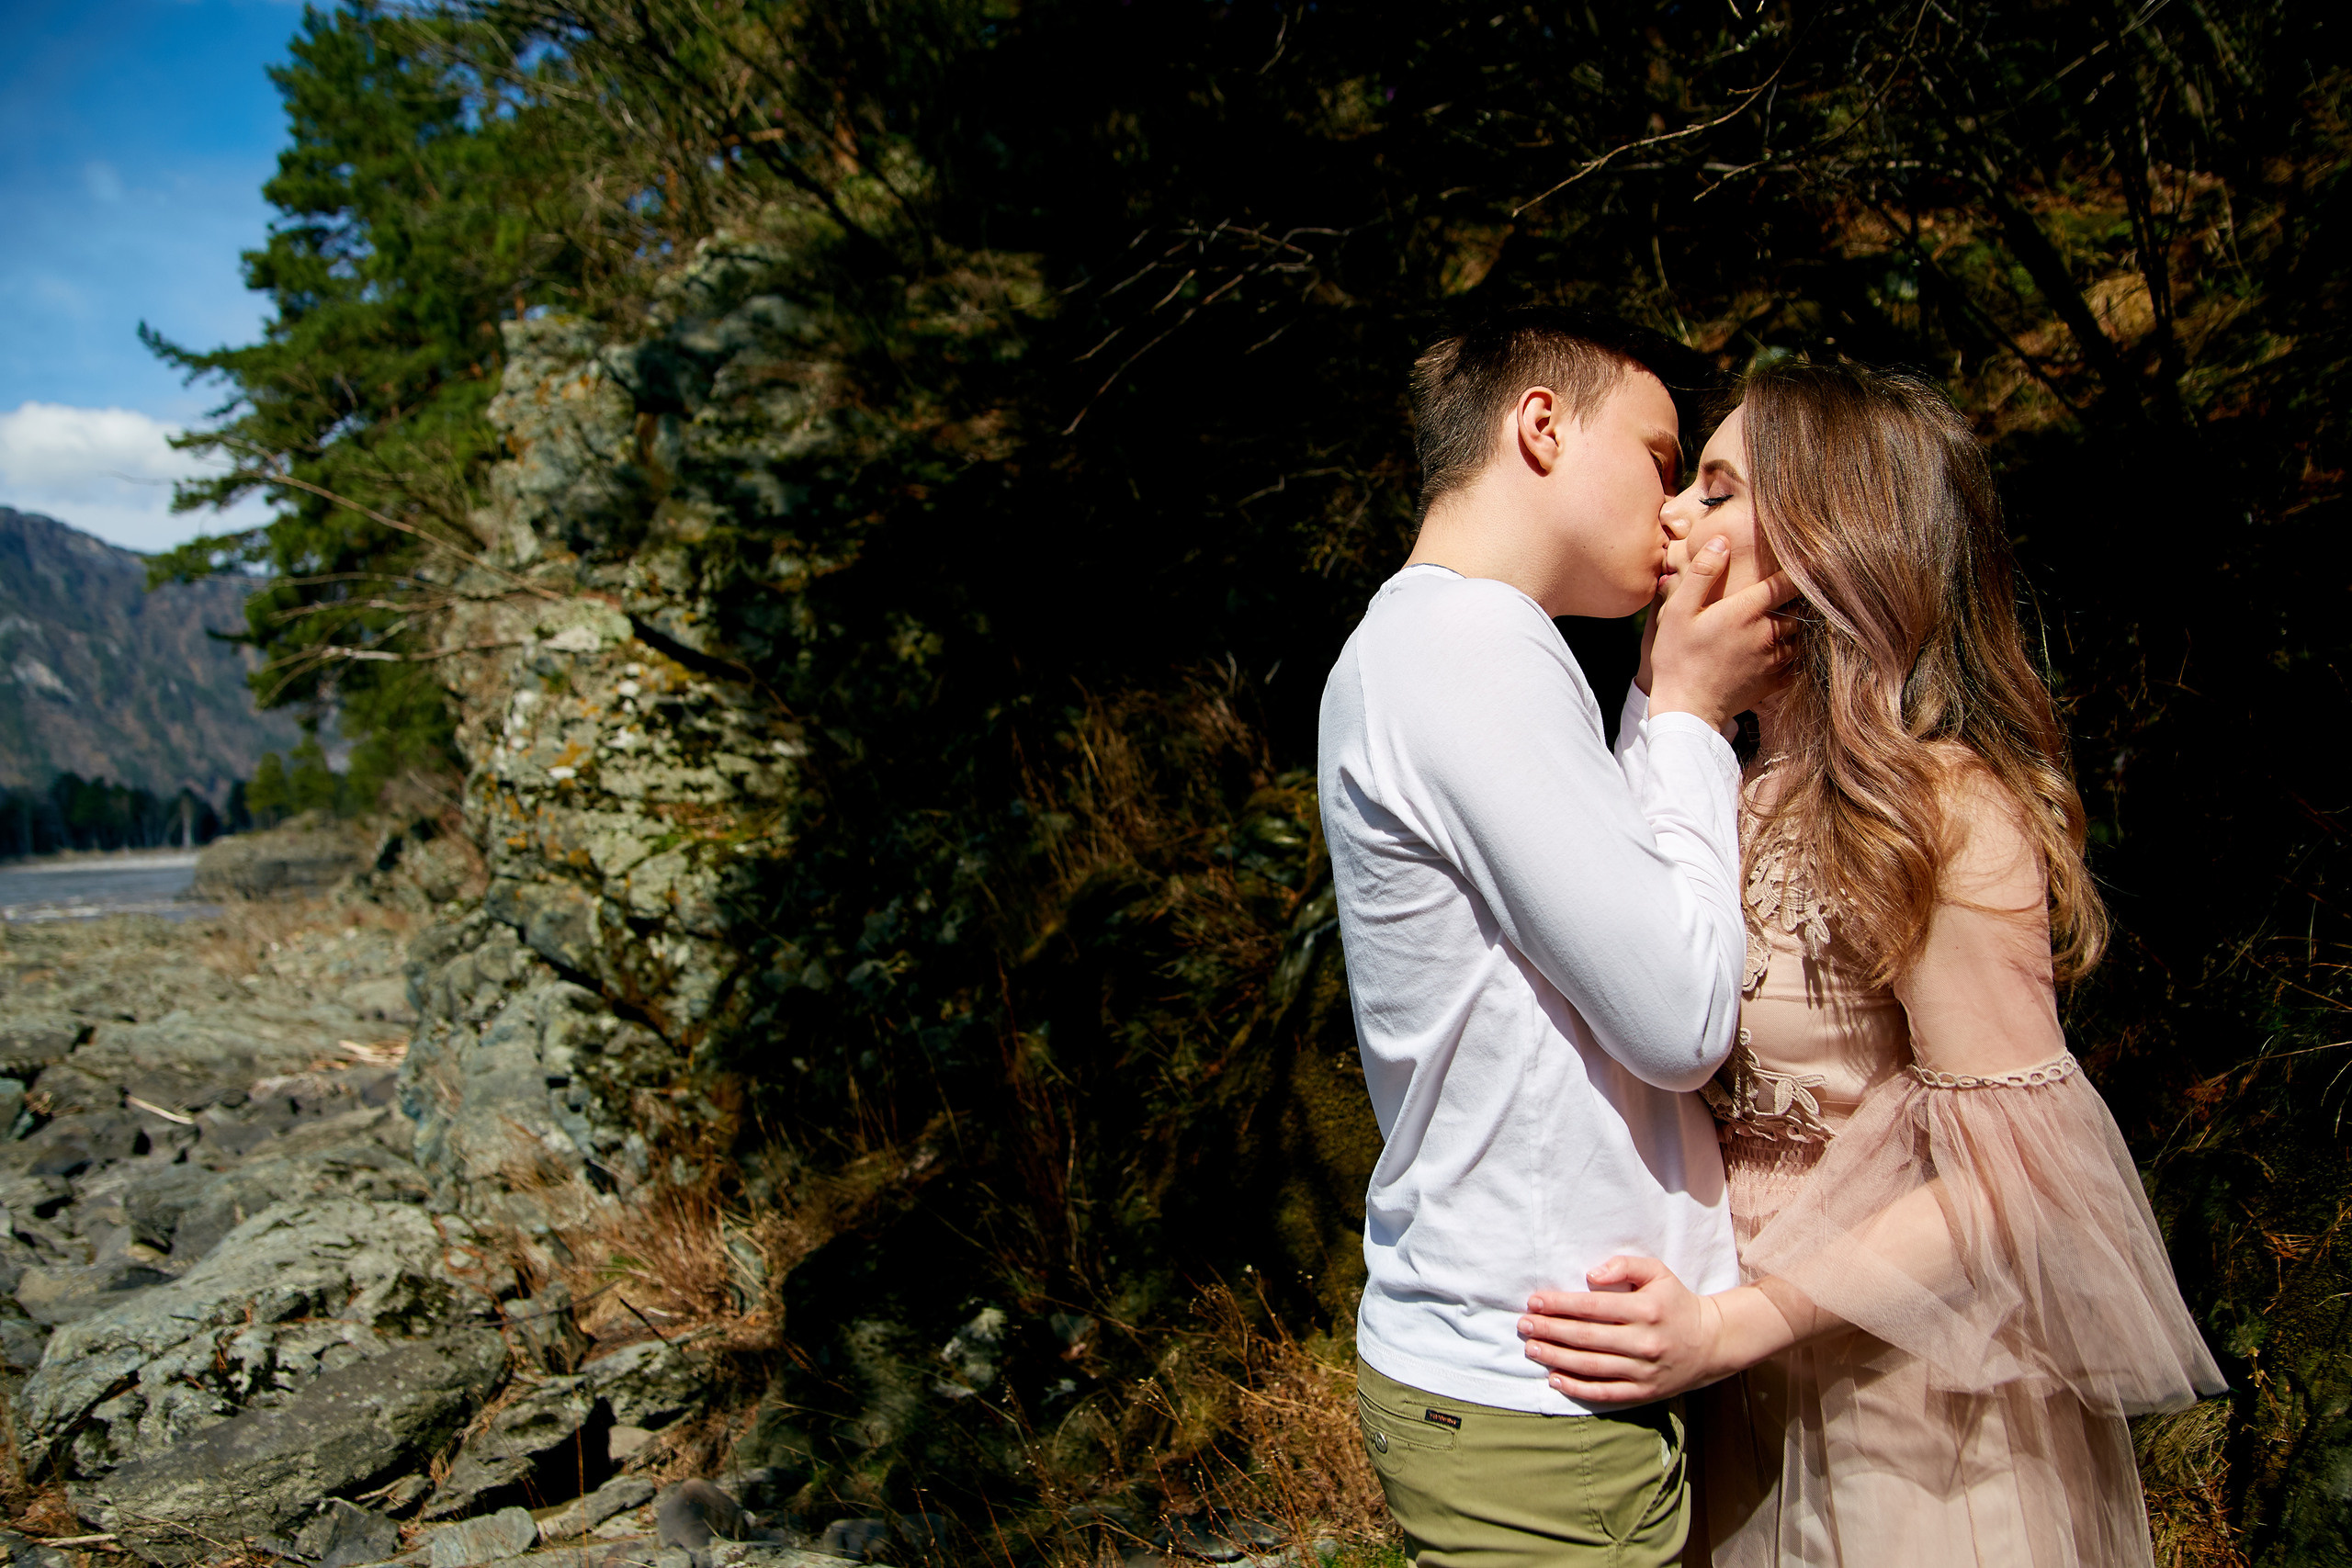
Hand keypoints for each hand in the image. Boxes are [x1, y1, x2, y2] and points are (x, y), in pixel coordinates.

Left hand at [1518, 1256, 1799, 1403]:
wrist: (1712, 1342)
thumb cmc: (1675, 1302)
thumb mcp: (1658, 1272)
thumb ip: (1625, 1266)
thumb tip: (1591, 1275)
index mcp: (1646, 1310)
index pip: (1593, 1307)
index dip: (1560, 1305)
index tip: (1535, 1302)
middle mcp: (1645, 1342)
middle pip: (1587, 1338)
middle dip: (1551, 1331)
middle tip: (1524, 1326)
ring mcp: (1645, 1370)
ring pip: (1592, 1367)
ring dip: (1556, 1358)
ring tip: (1532, 1349)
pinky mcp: (1645, 1392)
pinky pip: (1606, 1393)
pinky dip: (1578, 1389)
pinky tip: (1555, 1380)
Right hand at [1646, 537, 1795, 728]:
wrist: (1687, 710)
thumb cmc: (1678, 658)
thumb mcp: (1679, 612)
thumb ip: (1701, 574)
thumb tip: (1721, 541)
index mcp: (1747, 611)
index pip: (1786, 581)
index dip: (1799, 567)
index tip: (1806, 557)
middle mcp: (1768, 632)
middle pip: (1800, 606)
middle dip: (1801, 595)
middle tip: (1802, 585)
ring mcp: (1775, 658)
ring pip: (1802, 633)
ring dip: (1800, 623)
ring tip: (1794, 614)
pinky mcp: (1776, 680)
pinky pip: (1800, 660)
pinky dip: (1799, 650)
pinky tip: (1789, 646)